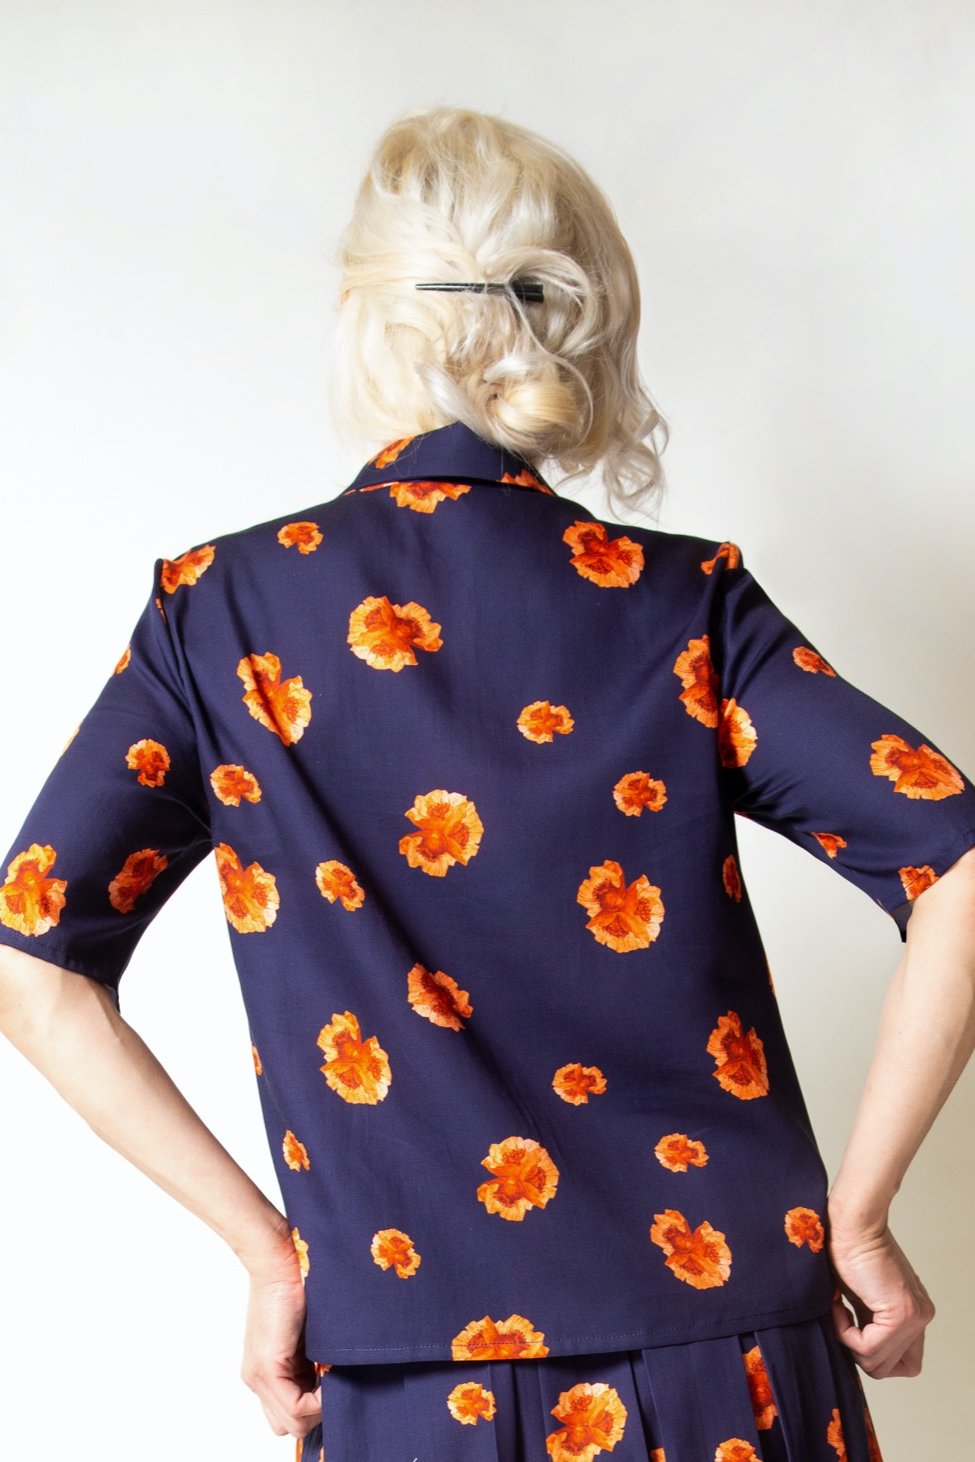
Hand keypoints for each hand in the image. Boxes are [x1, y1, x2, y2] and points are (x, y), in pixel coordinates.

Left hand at [240, 1232, 321, 1439]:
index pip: (289, 1415)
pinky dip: (319, 1399)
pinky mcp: (267, 1365)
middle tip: (334, 1383)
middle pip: (289, 1424)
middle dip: (317, 1411)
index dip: (317, 1409)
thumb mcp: (307, 1332)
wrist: (280, 1257)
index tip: (336, 1387)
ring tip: (334, 1375)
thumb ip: (313, 1360)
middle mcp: (257, 1378)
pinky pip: (295, 1406)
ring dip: (319, 1405)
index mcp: (265, 1371)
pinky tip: (332, 1375)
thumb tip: (336, 1382)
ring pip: (292, 1421)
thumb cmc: (299, 1284)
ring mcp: (259, 1374)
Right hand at [825, 1212, 935, 1379]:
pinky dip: (845, 1333)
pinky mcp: (902, 1315)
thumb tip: (855, 1350)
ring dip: (849, 1342)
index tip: (850, 1326)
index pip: (903, 1361)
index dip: (872, 1352)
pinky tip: (837, 1305)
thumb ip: (869, 1322)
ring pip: (878, 1364)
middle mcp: (922, 1316)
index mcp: (915, 1311)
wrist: (851, 1222)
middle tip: (843, 1321)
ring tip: (838, 1308)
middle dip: (860, 1352)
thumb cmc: (848, 1248)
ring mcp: (915, 1317)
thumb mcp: (862, 1295)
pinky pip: (868, 1348)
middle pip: (892, 1368)